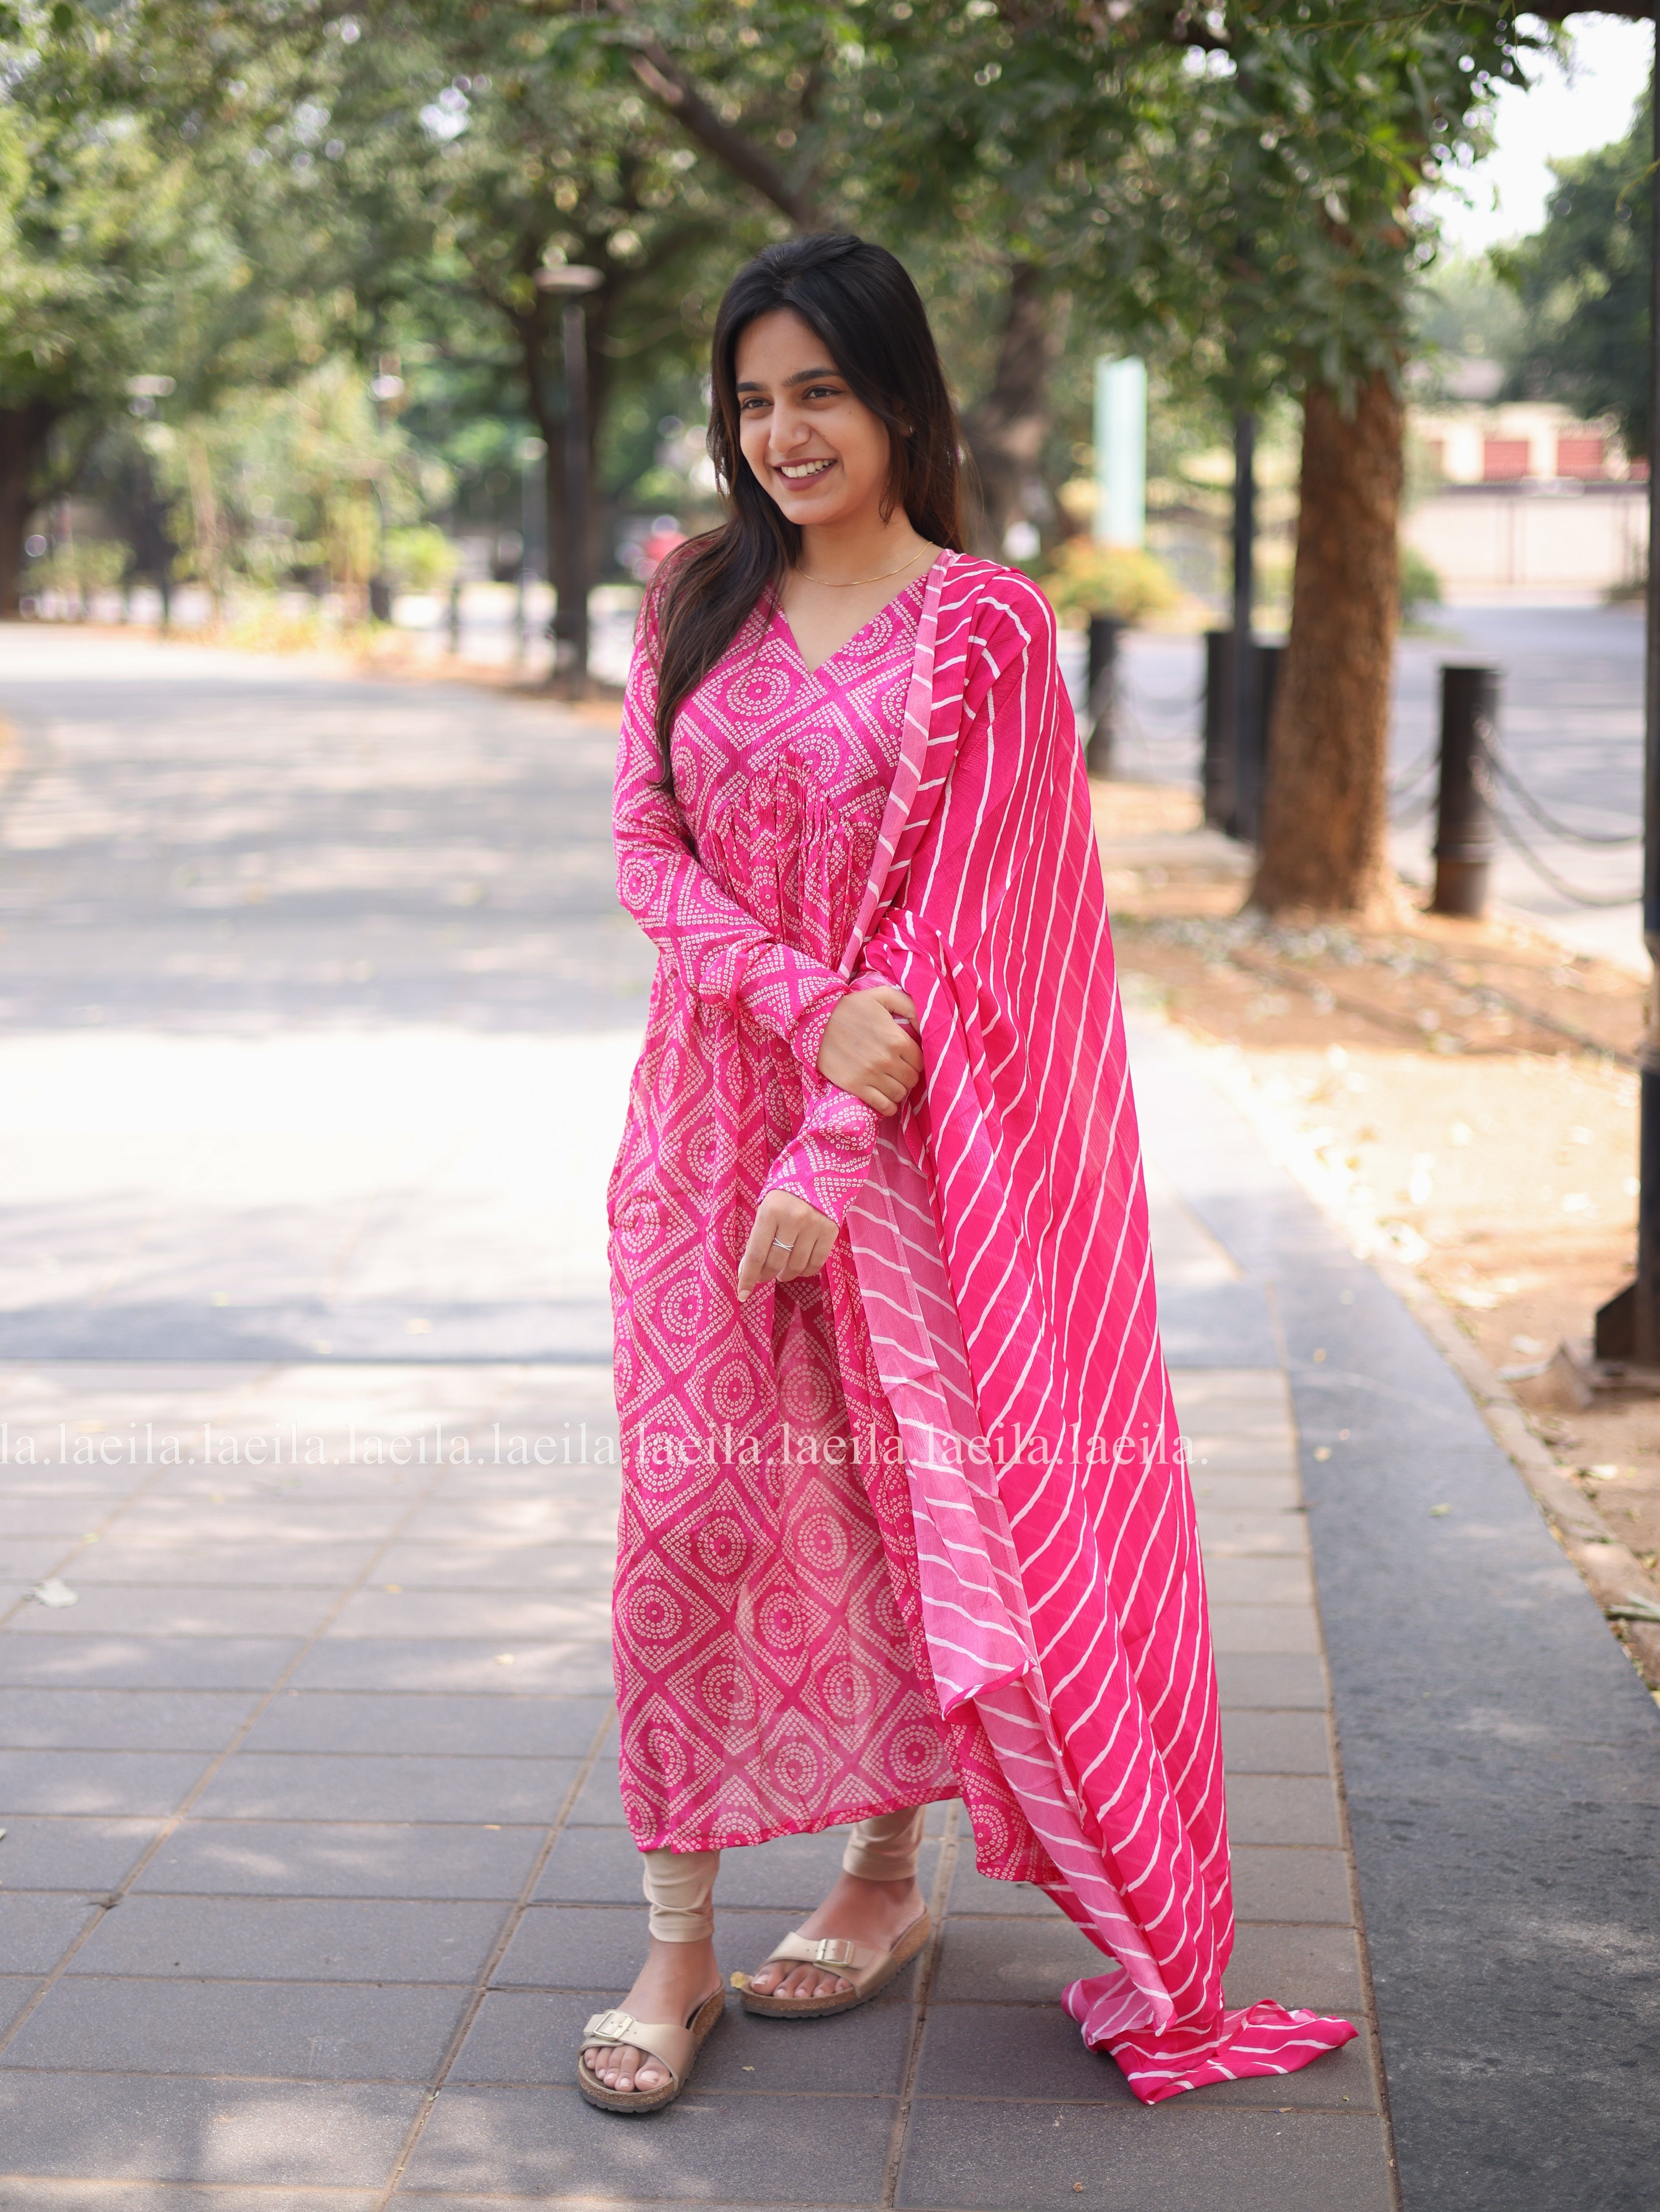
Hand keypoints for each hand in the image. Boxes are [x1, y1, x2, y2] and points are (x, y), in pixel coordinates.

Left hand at [737, 1190, 837, 1300]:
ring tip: (781, 1273)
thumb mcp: (766, 1206)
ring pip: (796, 1265)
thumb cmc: (786, 1191)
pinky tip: (799, 1269)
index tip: (742, 1294)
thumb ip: (758, 1235)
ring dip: (785, 1275)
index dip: (748, 1277)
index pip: (756, 1253)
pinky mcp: (830, 1231)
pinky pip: (816, 1262)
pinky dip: (805, 1271)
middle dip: (766, 1275)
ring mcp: (814, 1225)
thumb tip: (748, 1269)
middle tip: (763, 1277)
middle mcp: (793, 1219)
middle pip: (776, 1262)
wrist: (821, 1170)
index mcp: (770, 1210)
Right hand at [817, 987, 920, 1115]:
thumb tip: (924, 1026)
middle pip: (912, 1079)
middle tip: (899, 1070)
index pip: (921, 1061)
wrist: (815, 1021)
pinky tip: (886, 1099)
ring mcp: (871, 1075)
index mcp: (896, 1039)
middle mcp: (886, 1059)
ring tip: (891, 1082)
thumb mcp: (882, 996)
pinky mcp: (856, 1086)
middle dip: (908, 1075)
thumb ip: (910, 1006)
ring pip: (900, 1094)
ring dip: (899, 1090)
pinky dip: (889, 1106)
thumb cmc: (851, 1007)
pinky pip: (883, 1106)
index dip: (916, 1061)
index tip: (907, 1058)